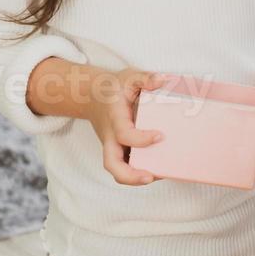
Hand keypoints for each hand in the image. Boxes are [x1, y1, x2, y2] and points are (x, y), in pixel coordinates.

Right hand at [82, 67, 166, 185]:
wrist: (91, 96)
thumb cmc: (114, 87)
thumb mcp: (128, 77)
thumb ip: (145, 78)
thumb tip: (163, 80)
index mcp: (114, 119)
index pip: (124, 134)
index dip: (141, 139)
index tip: (161, 135)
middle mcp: (110, 137)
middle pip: (112, 164)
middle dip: (129, 175)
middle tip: (150, 176)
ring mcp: (112, 146)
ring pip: (117, 170)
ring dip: (135, 178)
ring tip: (161, 175)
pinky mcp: (117, 149)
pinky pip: (124, 165)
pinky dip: (138, 172)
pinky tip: (159, 169)